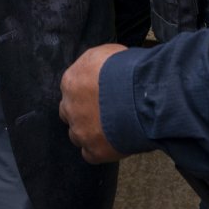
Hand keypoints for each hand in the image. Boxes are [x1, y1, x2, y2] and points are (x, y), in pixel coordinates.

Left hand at [59, 43, 126, 163]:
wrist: (140, 95)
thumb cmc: (125, 70)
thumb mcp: (105, 53)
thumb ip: (95, 64)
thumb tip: (99, 70)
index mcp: (70, 82)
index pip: (70, 89)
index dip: (85, 92)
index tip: (98, 94)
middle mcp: (69, 107)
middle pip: (69, 112)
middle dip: (82, 112)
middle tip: (102, 112)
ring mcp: (80, 130)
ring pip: (77, 135)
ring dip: (89, 132)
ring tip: (110, 129)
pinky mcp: (94, 150)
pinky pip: (90, 154)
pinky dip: (99, 150)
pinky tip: (112, 144)